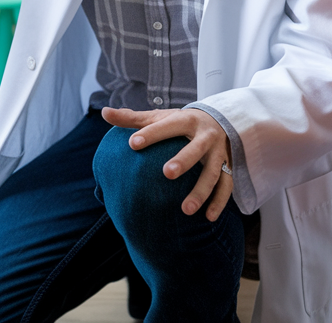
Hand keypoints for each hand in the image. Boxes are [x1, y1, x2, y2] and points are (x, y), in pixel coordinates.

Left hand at [101, 106, 233, 220]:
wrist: (219, 121)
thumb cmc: (180, 122)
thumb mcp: (159, 117)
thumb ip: (132, 118)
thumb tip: (104, 113)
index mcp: (186, 120)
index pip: (167, 126)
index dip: (151, 133)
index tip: (133, 143)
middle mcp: (205, 136)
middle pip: (196, 149)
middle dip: (183, 161)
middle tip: (167, 174)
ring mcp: (218, 153)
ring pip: (213, 173)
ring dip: (202, 191)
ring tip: (186, 209)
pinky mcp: (227, 168)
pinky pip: (226, 186)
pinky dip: (219, 202)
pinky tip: (208, 218)